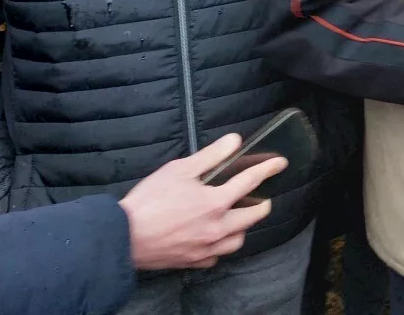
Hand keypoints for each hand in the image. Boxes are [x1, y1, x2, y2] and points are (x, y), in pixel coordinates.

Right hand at [119, 134, 287, 270]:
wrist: (122, 238)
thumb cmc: (149, 200)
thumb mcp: (180, 169)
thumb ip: (211, 155)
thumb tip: (235, 140)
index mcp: (216, 202)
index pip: (251, 181)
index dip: (268, 169)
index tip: (281, 163)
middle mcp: (216, 228)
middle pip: (252, 217)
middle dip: (261, 205)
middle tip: (260, 198)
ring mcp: (205, 248)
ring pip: (237, 241)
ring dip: (241, 228)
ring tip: (237, 218)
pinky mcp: (192, 262)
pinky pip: (215, 258)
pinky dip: (219, 248)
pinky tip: (213, 239)